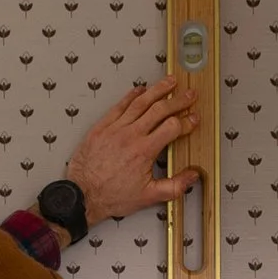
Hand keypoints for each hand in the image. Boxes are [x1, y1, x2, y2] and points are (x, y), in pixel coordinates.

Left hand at [66, 81, 200, 224]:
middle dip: (178, 100)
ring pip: (140, 102)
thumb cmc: (112, 196)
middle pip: (160, 109)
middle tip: (189, 94)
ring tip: (170, 81)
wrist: (82, 195)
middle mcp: (130, 135)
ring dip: (158, 89)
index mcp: (144, 151)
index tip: (194, 119)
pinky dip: (132, 95)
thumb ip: (175, 185)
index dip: (187, 121)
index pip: (172, 127)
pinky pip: (119, 105)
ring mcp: (115, 128)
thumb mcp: (148, 197)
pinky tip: (141, 89)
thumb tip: (193, 176)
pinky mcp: (101, 127)